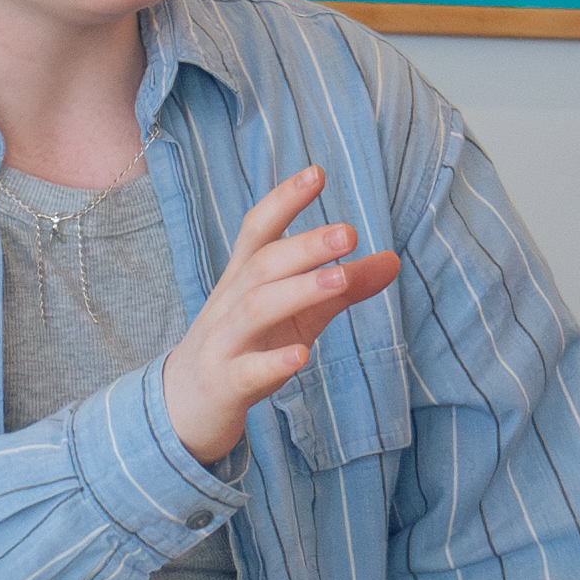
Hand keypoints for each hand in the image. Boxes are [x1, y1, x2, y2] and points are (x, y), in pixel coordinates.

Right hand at [159, 166, 402, 468]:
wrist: (185, 405)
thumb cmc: (247, 346)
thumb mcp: (297, 313)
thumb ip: (341, 287)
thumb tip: (394, 260)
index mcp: (243, 278)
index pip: (259, 230)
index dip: (284, 200)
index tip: (317, 173)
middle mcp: (229, 303)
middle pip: (262, 265)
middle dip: (304, 245)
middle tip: (350, 231)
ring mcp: (223, 343)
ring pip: (255, 310)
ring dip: (298, 291)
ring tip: (339, 279)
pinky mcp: (225, 384)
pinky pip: (247, 371)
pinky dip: (273, 363)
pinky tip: (302, 355)